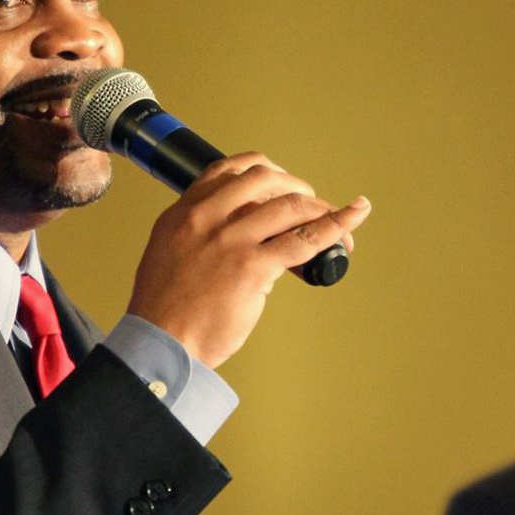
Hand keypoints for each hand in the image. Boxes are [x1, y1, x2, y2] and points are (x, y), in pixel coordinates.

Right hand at [126, 152, 369, 368]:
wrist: (161, 345)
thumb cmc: (167, 312)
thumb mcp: (168, 255)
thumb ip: (197, 237)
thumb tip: (238, 236)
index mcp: (184, 213)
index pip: (228, 170)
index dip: (265, 171)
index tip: (281, 182)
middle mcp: (206, 218)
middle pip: (265, 179)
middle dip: (296, 186)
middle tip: (311, 203)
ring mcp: (231, 240)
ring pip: (290, 206)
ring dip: (321, 209)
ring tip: (335, 219)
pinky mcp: (253, 267)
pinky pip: (305, 239)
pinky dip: (336, 225)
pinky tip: (352, 218)